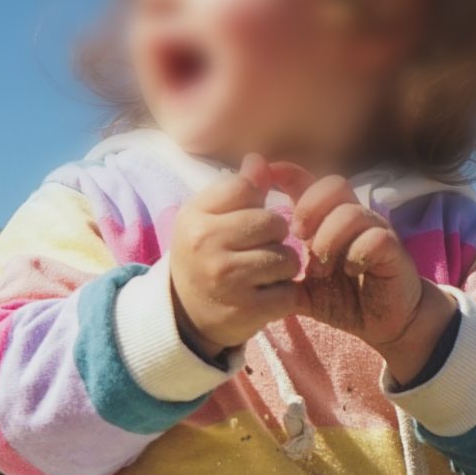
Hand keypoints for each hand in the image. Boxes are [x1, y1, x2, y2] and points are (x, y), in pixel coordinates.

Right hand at [166, 159, 301, 358]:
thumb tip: (259, 160)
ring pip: (287, 258)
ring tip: (262, 273)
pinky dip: (284, 295)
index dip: (256, 202)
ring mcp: (227, 280)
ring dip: (283, 267)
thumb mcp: (208, 217)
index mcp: (195, 217)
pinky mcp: (247, 310)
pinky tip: (264, 296)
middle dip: (275, 236)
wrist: (185, 314)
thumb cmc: (203, 254)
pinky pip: (289, 292)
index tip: (244, 220)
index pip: (246, 187)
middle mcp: (206, 246)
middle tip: (257, 250)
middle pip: (274, 223)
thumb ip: (237, 188)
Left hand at [266, 164, 454, 378]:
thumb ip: (281, 274)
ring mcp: (376, 231)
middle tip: (297, 237)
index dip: (286, 174)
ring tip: (320, 266)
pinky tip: (349, 271)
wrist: (388, 323)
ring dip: (329, 238)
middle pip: (333, 184)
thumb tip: (245, 267)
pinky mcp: (394, 251)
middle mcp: (354, 218)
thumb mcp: (305, 288)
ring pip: (351, 212)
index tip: (265, 176)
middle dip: (310, 207)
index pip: (308, 182)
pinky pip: (375, 238)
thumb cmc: (346, 300)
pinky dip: (357, 254)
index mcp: (329, 220)